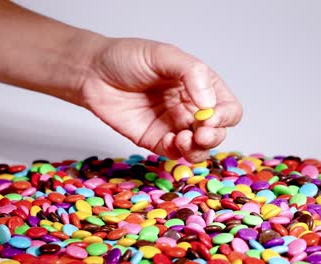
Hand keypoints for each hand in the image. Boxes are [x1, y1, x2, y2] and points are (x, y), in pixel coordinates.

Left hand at [80, 37, 242, 162]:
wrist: (93, 73)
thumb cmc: (128, 58)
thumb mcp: (163, 55)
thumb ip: (191, 73)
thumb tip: (209, 104)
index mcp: (200, 86)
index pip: (228, 108)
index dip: (225, 116)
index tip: (209, 116)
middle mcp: (190, 108)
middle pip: (218, 132)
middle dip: (214, 136)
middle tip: (200, 133)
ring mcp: (174, 126)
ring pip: (199, 148)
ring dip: (198, 150)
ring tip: (184, 139)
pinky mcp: (155, 140)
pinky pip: (175, 154)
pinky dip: (178, 153)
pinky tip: (170, 141)